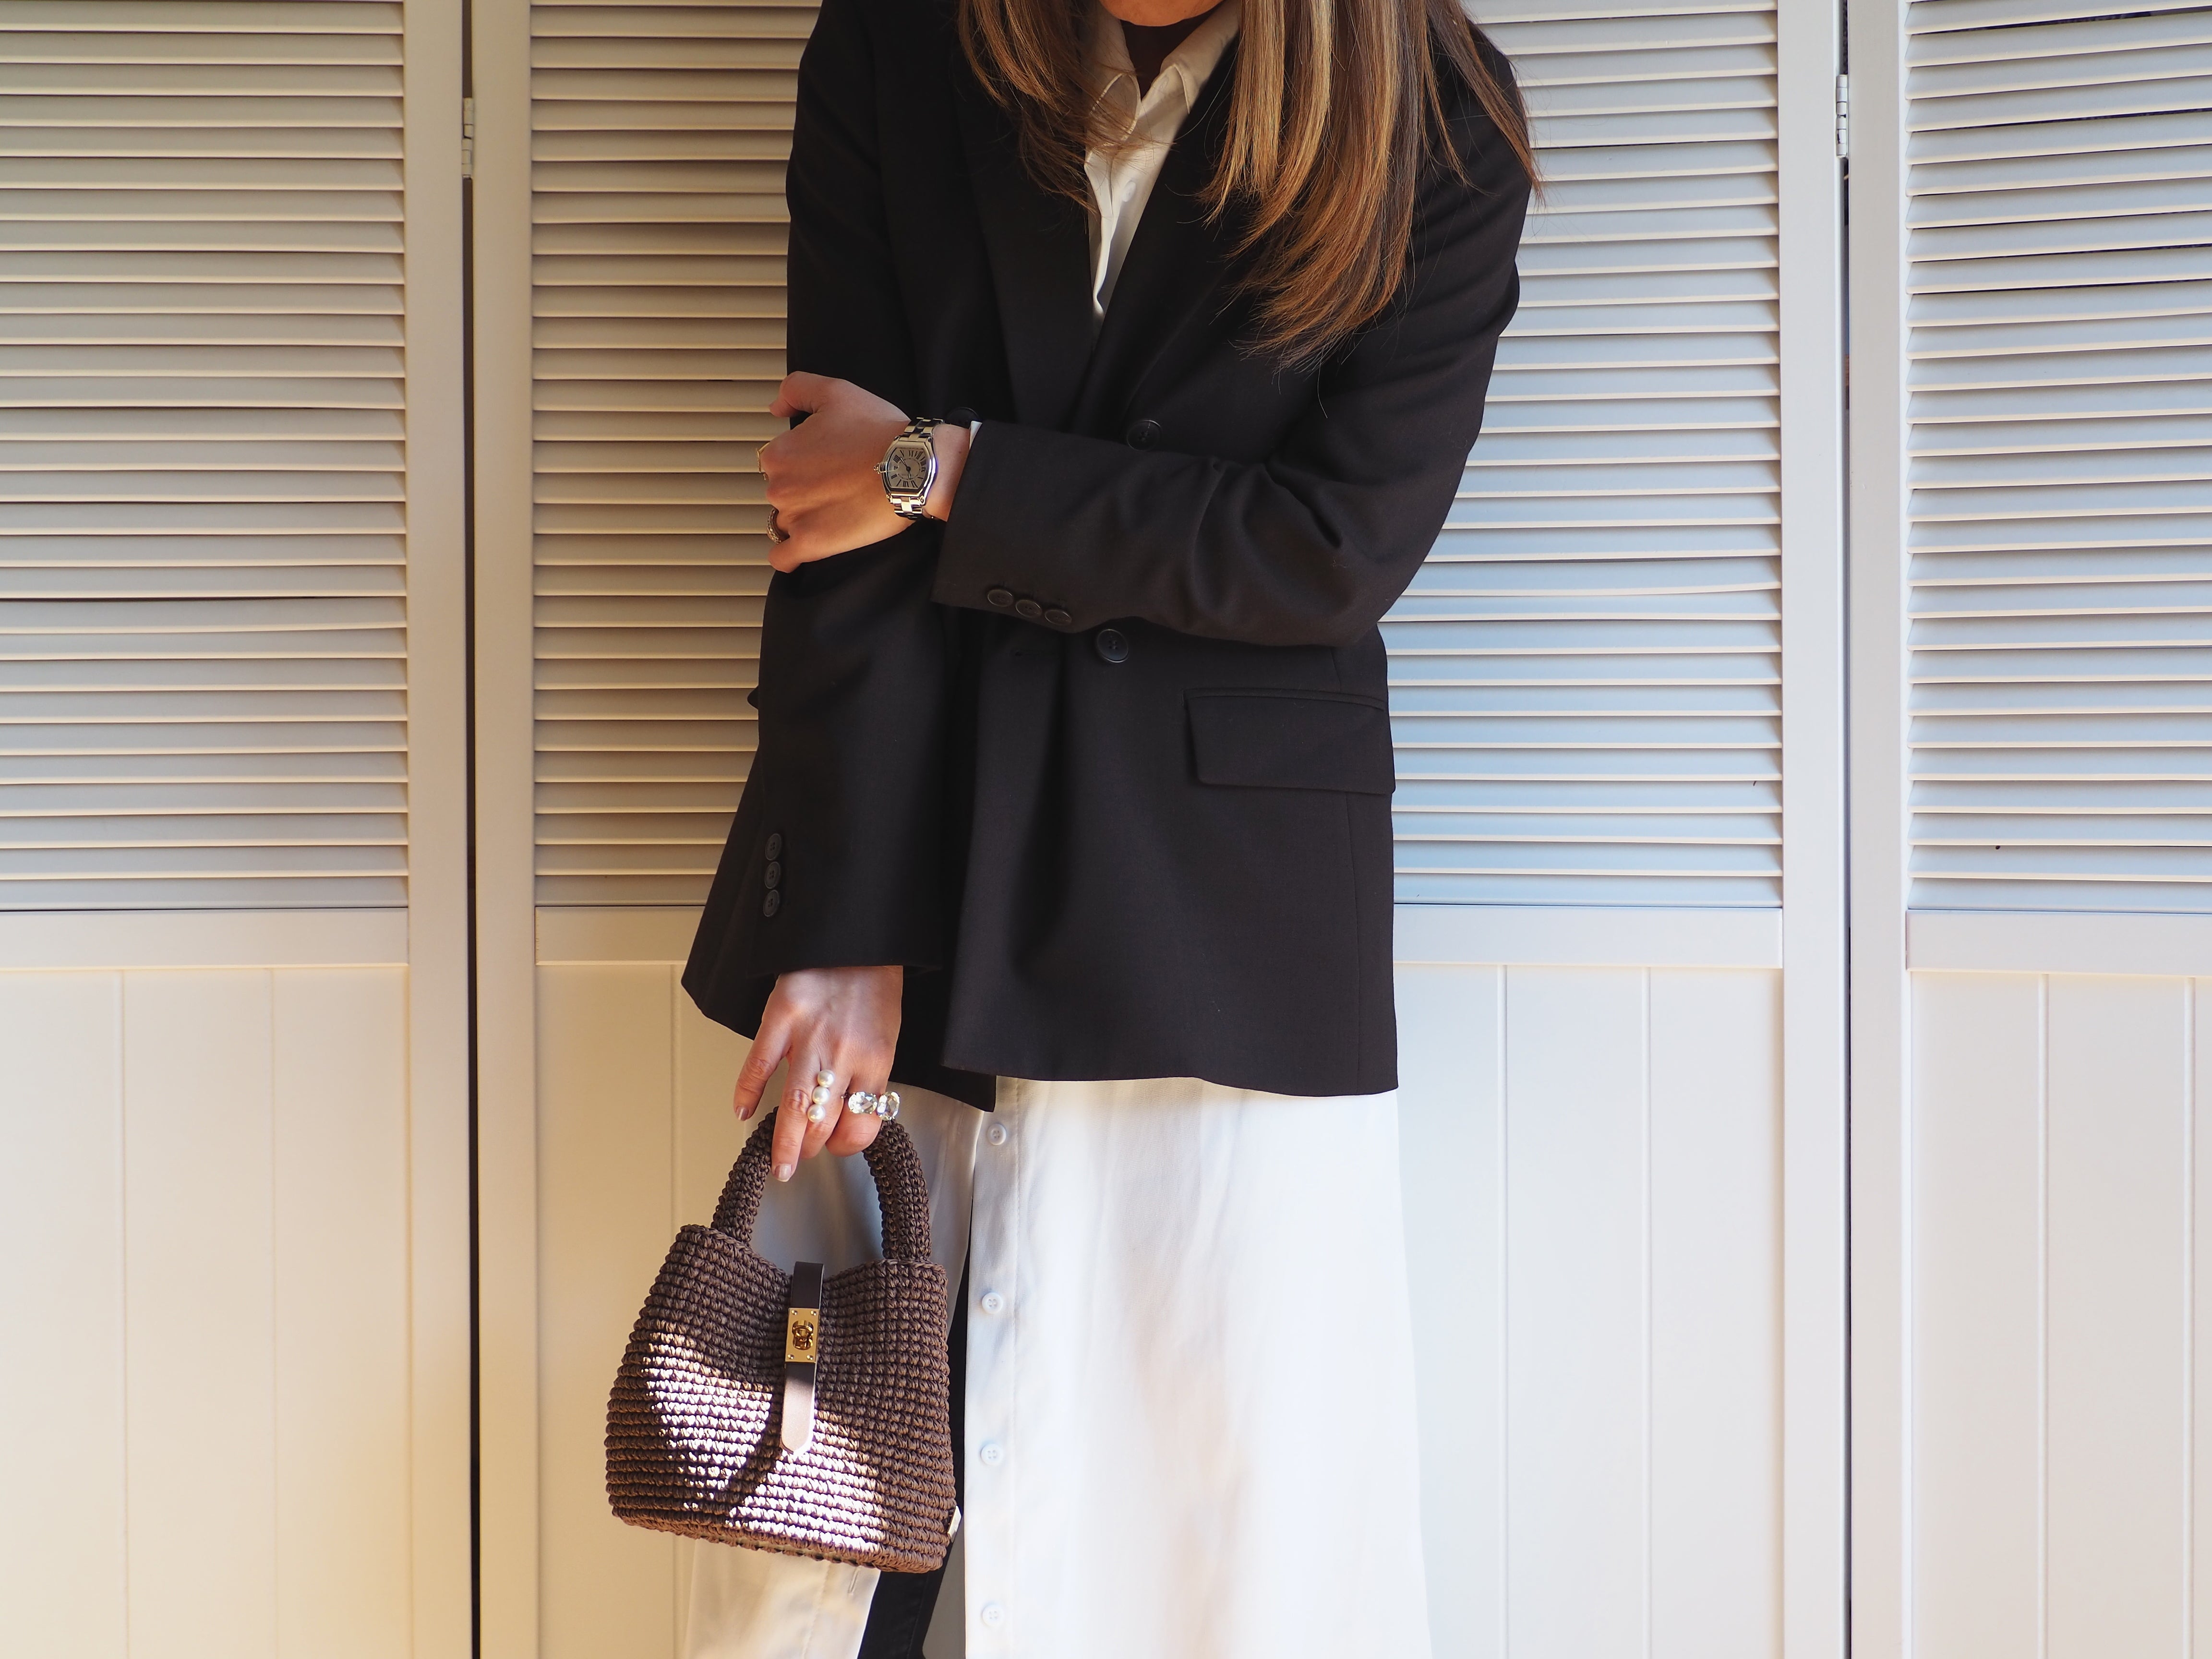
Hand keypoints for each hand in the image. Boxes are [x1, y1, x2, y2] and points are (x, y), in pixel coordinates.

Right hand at [732, 965, 904, 1179]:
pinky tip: (742, 1112)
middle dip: (812, 1148)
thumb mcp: (885, 1035)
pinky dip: (747, 1092)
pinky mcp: (781, 1018)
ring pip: (794, 1106)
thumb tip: (844, 1111)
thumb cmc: (874, 985)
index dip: (847, 1144)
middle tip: (801, 1158)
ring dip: (784, 1142)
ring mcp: (810, 1038)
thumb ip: (866, 1074)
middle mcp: (844, 1054)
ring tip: (779, 1163)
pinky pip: (759, 1065)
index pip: (862, 1123)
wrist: (858, 939)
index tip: (837, 1147)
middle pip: (825, 1122)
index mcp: (876, 1060)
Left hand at [760, 372, 969, 572]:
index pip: (778, 463)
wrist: (912, 468)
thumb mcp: (836, 391)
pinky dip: (790, 555)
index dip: (804, 462)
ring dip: (805, 519)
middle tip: (839, 485)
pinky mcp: (811, 545)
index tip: (828, 463)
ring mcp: (793, 518)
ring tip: (837, 510)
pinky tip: (804, 547)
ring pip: (786, 522)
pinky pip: (784, 558)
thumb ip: (796, 390)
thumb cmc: (879, 431)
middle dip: (805, 490)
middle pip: (782, 493)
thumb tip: (775, 409)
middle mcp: (778, 486)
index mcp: (779, 452)